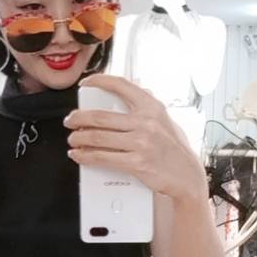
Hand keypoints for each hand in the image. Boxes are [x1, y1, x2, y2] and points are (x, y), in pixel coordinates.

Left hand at [63, 74, 206, 204]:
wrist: (187, 175)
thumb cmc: (174, 149)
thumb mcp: (166, 120)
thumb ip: (149, 107)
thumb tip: (138, 89)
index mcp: (152, 107)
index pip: (121, 85)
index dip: (99, 81)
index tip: (85, 84)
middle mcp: (146, 122)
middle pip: (101, 116)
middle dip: (78, 118)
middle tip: (70, 121)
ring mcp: (141, 143)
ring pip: (98, 137)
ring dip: (78, 138)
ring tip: (72, 140)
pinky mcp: (136, 163)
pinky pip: (103, 158)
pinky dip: (86, 156)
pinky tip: (79, 155)